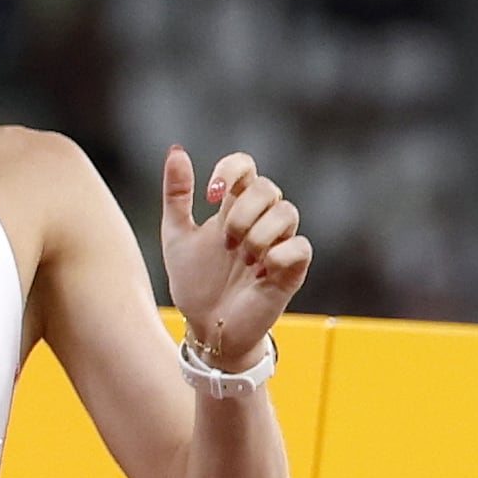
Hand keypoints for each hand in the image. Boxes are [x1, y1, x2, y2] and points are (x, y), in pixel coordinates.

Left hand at [160, 147, 311, 368]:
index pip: (245, 166)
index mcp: (233, 206)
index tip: (210, 197)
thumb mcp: (176, 235)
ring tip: (242, 259)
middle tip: (226, 242)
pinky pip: (300, 246)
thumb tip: (176, 151)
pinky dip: (278, 255)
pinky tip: (258, 272)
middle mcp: (260, 220)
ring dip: (258, 234)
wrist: (207, 327)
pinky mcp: (292, 270)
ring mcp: (279, 244)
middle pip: (268, 187)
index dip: (230, 171)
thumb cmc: (195, 282)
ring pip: (287, 212)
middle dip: (242, 212)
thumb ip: (177, 194)